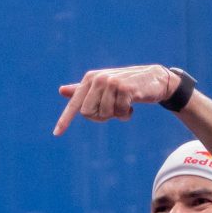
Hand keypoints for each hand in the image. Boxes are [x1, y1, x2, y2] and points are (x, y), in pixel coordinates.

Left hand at [54, 65, 178, 134]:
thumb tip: (61, 90)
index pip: (75, 104)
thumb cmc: (125, 85)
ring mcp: (112, 83)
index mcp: (90, 79)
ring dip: (115, 114)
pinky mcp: (125, 89)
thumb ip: (83, 90)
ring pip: (104, 114)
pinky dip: (126, 114)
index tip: (56, 134)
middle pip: (87, 113)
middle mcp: (98, 79)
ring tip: (124, 104)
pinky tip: (132, 105)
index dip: (65, 120)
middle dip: (100, 116)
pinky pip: (119, 113)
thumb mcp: (102, 87)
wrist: (155, 79)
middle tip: (112, 109)